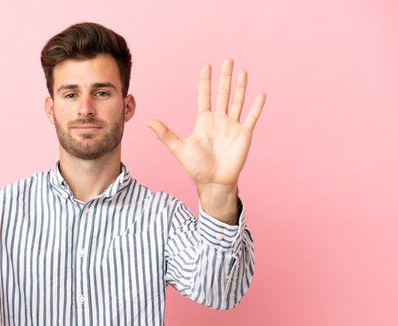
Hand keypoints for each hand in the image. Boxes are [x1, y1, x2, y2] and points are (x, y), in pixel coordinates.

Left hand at [147, 59, 265, 222]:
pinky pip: (252, 117)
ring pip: (237, 101)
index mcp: (204, 122)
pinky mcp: (244, 134)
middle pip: (223, 93)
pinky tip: (260, 94)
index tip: (206, 66)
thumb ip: (165, 134)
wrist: (213, 182)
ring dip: (240, 87)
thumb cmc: (196, 168)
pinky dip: (256, 106)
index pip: (205, 96)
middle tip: (227, 60)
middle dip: (225, 77)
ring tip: (242, 71)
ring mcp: (232, 126)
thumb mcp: (179, 148)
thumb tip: (148, 121)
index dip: (205, 81)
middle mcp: (219, 121)